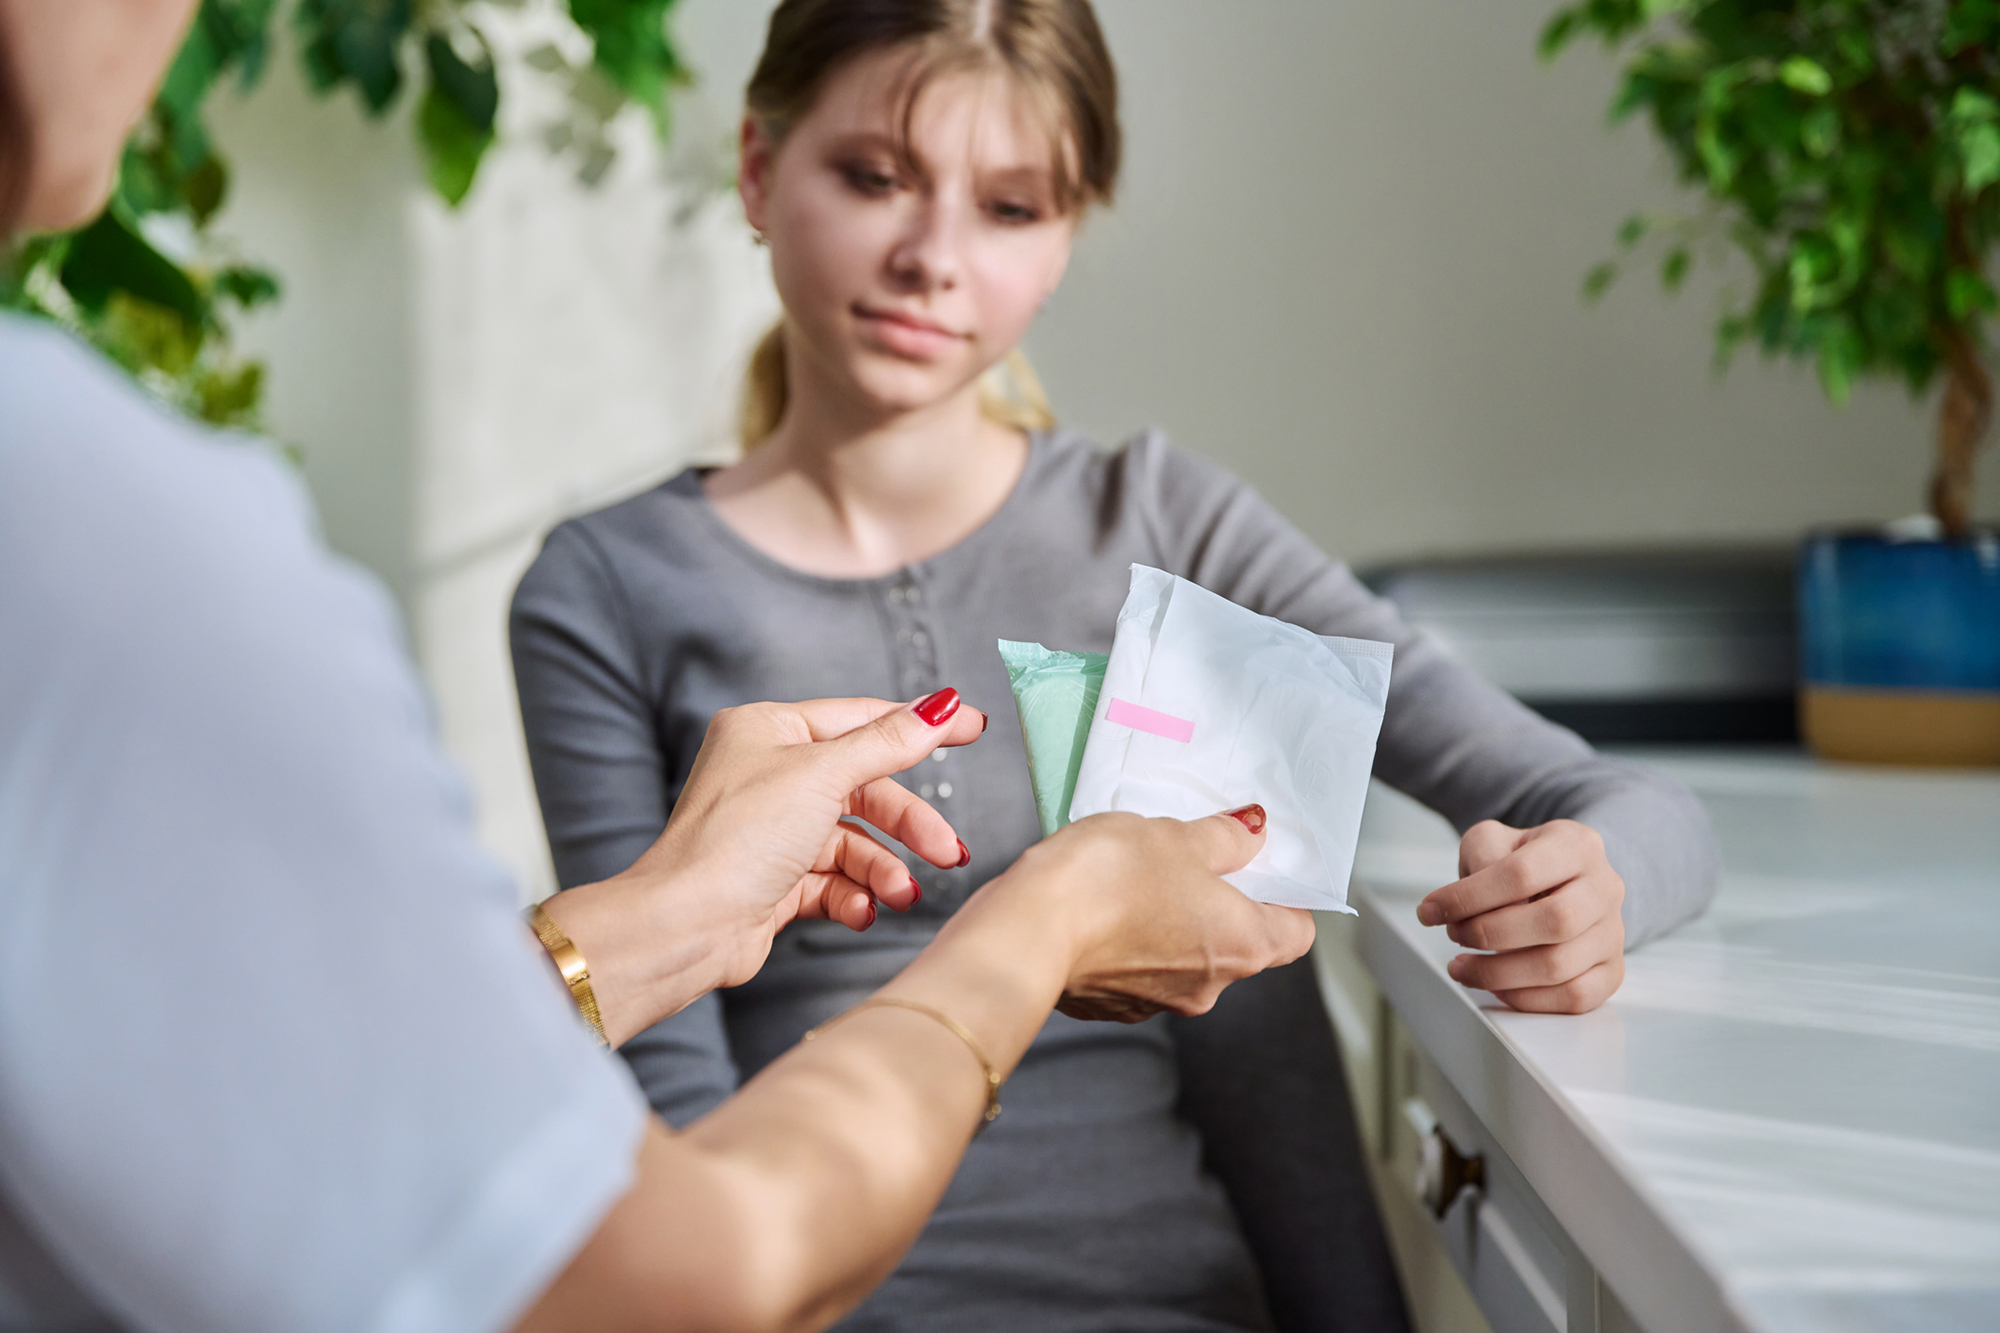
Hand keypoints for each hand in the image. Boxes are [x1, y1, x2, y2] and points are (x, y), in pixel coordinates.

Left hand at [546, 689, 984, 1042]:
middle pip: (865, 789)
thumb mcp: (824, 776)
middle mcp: (768, 773)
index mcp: (769, 729)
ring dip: (884, 869)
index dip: (921, 728)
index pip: (862, 720)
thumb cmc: (737, 838)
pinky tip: (863, 909)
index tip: (975, 729)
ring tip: (901, 895)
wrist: (686, 926)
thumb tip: (942, 705)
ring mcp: (771, 829)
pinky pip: (833, 880)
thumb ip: (889, 742)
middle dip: (908, 824)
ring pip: (853, 840)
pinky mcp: (774, 880)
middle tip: (950, 851)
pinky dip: (855, 894)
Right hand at [990, 805, 1315, 1022]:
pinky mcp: (1110, 1005)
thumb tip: (1253, 835)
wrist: (1026, 931)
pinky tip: (1100, 906)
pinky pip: (1135, 968)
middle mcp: (1208, 987)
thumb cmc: (1109, 880)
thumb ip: (1224, 838)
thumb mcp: (1177, 836)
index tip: (1260, 867)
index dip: (1285, 897)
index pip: (1294, 933)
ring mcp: (1156, 1003)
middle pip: (1236, 943)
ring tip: (1132, 877)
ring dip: (1169, 921)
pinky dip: (1128, 941)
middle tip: (1188, 857)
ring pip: (1182, 955)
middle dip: (1217, 902)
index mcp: (1242, 945)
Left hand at [1416, 819, 1624, 1013]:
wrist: (1564, 880)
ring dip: (1498, 973)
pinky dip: (1527, 998)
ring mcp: (1614, 933)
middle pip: (1554, 921)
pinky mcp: (1613, 971)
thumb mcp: (1494, 840)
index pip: (1522, 874)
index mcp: (1577, 845)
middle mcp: (1606, 888)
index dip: (1470, 897)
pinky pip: (1575, 997)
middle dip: (1489, 935)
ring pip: (1560, 966)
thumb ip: (1480, 857)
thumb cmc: (1523, 862)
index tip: (1430, 910)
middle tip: (1453, 935)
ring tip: (1462, 967)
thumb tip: (1466, 903)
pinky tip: (1497, 986)